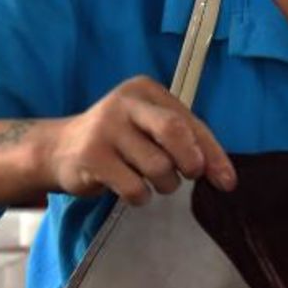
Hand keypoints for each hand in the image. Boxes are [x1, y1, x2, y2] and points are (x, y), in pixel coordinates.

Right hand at [43, 77, 235, 204]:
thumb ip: (189, 143)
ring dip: (164, 185)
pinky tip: (130, 187)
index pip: (190, 123)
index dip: (213, 155)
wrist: (60, 149)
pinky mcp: (91, 157)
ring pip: (158, 167)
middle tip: (188, 175)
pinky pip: (134, 188)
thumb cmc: (120, 140)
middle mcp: (125, 103)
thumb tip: (226, 178)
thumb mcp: (152, 129)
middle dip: (191, 162)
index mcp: (146, 90)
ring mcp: (105, 128)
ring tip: (151, 180)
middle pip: (174, 132)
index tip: (226, 182)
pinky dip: (140, 196)